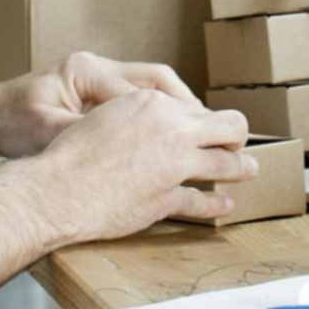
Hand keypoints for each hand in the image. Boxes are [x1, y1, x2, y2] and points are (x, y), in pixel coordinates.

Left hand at [0, 51, 201, 159]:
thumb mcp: (46, 135)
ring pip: (152, 86)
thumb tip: (126, 151)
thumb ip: (85, 138)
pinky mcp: (95, 89)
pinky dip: (159, 113)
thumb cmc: (10, 125)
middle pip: (156, 80)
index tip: (195, 135)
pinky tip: (172, 136)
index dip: (171, 115)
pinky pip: (138, 96)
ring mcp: (97, 75)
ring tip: (200, 134)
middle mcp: (96, 66)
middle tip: (213, 131)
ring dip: (177, 109)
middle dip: (186, 107)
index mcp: (85, 71)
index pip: (140, 90)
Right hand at [28, 89, 255, 242]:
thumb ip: (141, 113)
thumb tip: (161, 117)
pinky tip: (225, 204)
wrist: (59, 188)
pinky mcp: (168, 199)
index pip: (195, 106)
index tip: (209, 126)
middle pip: (229, 126)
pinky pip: (203, 202)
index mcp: (154, 104)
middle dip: (237, 134)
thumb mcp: (109, 113)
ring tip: (250, 168)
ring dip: (242, 167)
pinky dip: (218, 204)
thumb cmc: (73, 150)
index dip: (205, 118)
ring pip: (227, 164)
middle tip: (238, 143)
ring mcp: (174, 167)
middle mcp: (172, 131)